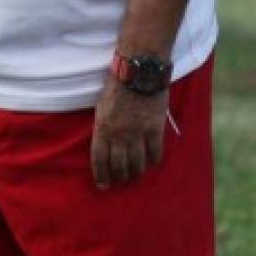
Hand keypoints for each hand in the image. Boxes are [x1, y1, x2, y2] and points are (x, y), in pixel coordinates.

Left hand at [90, 74, 168, 189]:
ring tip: (137, 174)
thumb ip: (103, 127)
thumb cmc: (118, 85)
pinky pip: (155, 153)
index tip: (103, 185)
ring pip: (137, 163)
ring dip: (136, 173)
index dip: (101, 176)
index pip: (99, 159)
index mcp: (102, 127)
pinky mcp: (155, 129)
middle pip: (119, 166)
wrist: (139, 70)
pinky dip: (153, 161)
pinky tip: (152, 161)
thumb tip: (106, 146)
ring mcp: (138, 132)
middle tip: (122, 180)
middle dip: (120, 177)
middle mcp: (119, 134)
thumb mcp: (102, 107)